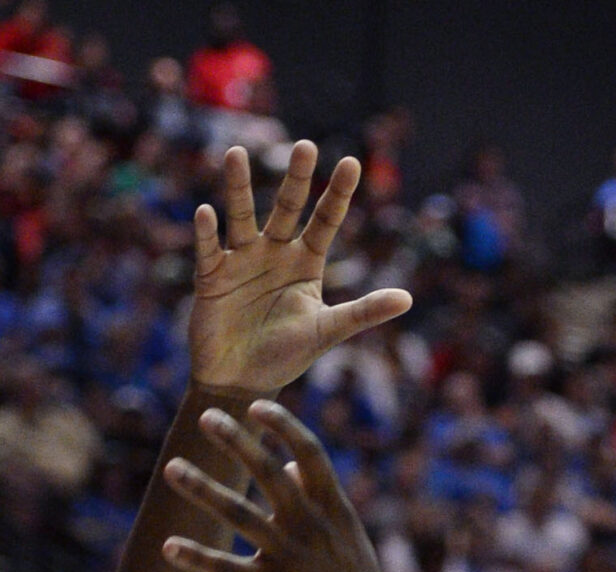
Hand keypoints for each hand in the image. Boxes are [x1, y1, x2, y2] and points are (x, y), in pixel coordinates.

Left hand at [160, 399, 407, 571]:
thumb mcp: (348, 539)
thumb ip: (318, 499)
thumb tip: (283, 463)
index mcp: (336, 512)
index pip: (311, 455)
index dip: (283, 427)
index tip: (255, 405)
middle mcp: (314, 529)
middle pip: (270, 474)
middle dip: (238, 442)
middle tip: (206, 416)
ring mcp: (293, 559)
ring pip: (241, 515)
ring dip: (203, 489)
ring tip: (173, 468)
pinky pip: (228, 570)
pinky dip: (197, 558)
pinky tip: (168, 546)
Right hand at [188, 141, 411, 396]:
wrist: (244, 382)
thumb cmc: (287, 355)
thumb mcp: (329, 331)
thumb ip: (364, 312)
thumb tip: (408, 298)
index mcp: (306, 263)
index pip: (325, 221)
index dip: (338, 195)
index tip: (353, 163)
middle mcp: (274, 253)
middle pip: (287, 208)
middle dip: (297, 179)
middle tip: (306, 146)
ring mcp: (241, 261)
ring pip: (241, 216)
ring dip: (238, 187)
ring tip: (236, 154)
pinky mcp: (212, 277)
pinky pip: (210, 250)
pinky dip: (208, 232)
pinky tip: (207, 212)